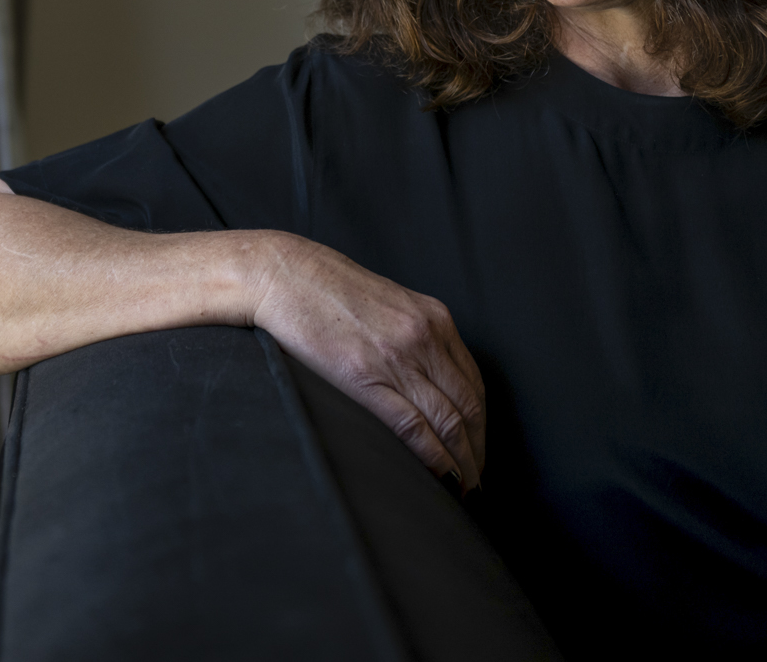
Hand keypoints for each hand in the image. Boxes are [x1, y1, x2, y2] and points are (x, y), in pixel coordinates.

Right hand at [245, 232, 487, 489]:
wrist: (284, 275)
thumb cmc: (328, 291)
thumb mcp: (388, 305)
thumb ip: (414, 337)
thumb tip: (427, 382)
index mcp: (435, 318)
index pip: (474, 382)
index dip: (481, 425)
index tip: (478, 450)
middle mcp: (425, 337)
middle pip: (469, 406)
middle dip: (477, 451)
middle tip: (476, 483)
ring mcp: (398, 357)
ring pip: (448, 421)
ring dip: (462, 463)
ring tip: (463, 492)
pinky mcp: (365, 377)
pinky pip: (413, 427)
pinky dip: (434, 458)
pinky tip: (440, 478)